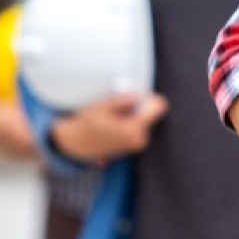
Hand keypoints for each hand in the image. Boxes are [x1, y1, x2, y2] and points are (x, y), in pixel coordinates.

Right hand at [51, 92, 168, 161]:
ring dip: (132, 113)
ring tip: (113, 117)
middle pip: (151, 111)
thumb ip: (121, 100)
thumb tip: (139, 94)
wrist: (79, 143)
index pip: (158, 106)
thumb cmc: (88, 123)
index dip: (148, 97)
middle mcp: (139, 139)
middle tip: (117, 108)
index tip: (134, 97)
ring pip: (144, 117)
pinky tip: (115, 124)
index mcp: (133, 129)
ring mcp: (138, 143)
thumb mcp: (101, 106)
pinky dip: (130, 121)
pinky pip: (139, 125)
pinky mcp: (136, 144)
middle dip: (138, 105)